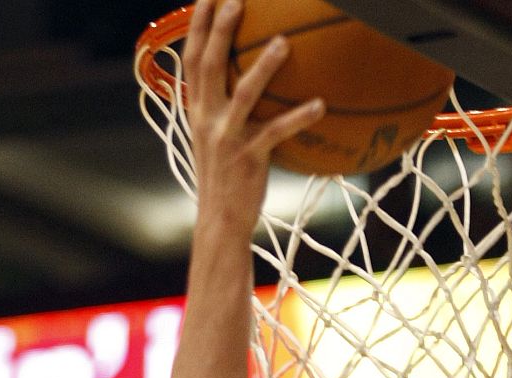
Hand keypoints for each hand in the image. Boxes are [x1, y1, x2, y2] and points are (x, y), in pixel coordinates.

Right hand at [184, 0, 324, 236]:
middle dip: (222, 30)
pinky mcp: (249, 157)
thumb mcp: (213, 141)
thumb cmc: (224, 180)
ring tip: (283, 42)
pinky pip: (278, 131)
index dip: (198, 27)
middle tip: (237, 1)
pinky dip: (300, 117)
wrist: (220, 221)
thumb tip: (239, 85)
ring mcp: (227, 137)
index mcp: (196, 112)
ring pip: (244, 93)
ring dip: (264, 66)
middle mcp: (207, 120)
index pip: (191, 60)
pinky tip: (320, 104)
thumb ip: (220, 111)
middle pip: (210, 65)